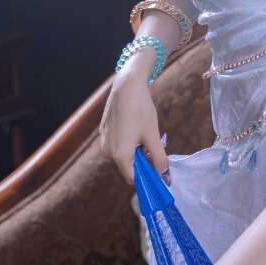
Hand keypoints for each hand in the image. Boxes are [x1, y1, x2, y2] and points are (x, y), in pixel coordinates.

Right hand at [99, 57, 169, 183]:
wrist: (126, 87)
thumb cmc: (141, 111)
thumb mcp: (153, 136)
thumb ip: (159, 158)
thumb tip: (162, 173)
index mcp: (120, 155)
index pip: (133, 178)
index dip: (146, 177)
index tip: (158, 171)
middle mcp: (107, 152)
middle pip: (128, 165)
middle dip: (142, 160)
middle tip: (154, 146)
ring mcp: (104, 141)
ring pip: (123, 154)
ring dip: (135, 150)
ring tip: (145, 133)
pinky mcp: (103, 131)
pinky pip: (117, 144)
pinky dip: (128, 141)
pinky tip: (135, 126)